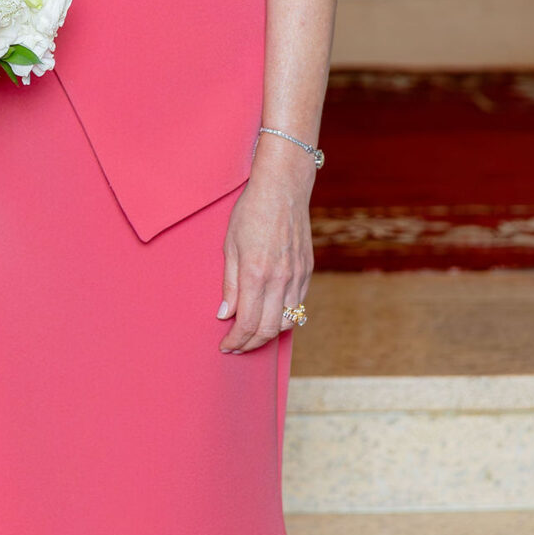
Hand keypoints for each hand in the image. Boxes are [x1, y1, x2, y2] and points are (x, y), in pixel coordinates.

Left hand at [218, 138, 313, 352]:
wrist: (283, 188)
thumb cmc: (251, 211)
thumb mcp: (230, 245)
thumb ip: (229, 283)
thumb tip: (225, 314)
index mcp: (256, 272)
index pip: (247, 322)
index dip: (236, 340)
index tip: (226, 345)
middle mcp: (280, 278)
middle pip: (269, 329)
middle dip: (250, 343)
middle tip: (237, 346)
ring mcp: (297, 276)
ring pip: (287, 321)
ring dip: (269, 334)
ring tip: (253, 335)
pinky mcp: (307, 270)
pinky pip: (298, 305)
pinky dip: (285, 317)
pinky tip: (272, 315)